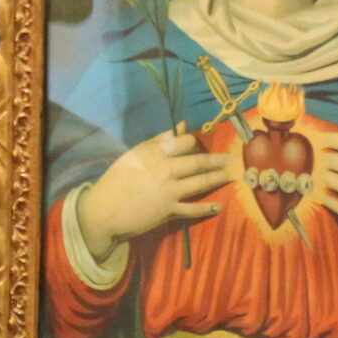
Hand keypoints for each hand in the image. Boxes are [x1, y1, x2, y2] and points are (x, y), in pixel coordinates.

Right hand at [77, 126, 225, 258]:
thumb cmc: (116, 180)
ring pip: (201, 182)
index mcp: (154, 153)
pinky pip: (193, 208)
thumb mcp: (133, 154)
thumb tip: (182, 126)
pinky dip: (207, 208)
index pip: (185, 142)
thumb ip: (158, 140)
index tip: (202, 146)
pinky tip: (218, 206)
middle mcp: (164, 170)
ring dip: (219, 178)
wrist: (104, 211)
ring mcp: (168, 191)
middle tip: (234, 159)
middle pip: (199, 162)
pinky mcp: (169, 211)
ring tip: (232, 175)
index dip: (196, 143)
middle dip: (218, 160)